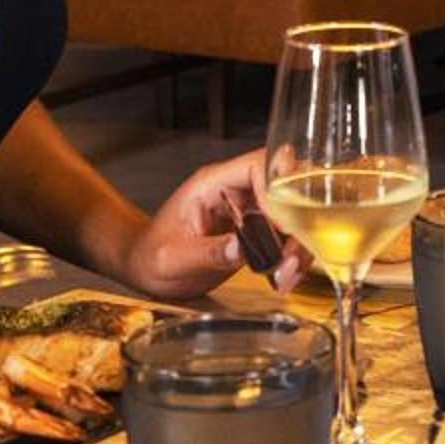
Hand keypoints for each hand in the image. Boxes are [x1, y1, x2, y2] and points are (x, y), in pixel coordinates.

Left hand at [119, 150, 310, 299]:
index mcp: (212, 184)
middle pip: (287, 185)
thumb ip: (206, 252)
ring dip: (299, 244)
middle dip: (298, 221)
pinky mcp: (257, 232)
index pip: (257, 166)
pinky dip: (293, 257)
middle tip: (289, 257)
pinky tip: (283, 277)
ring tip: (285, 275)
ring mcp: (249, 210)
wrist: (146, 269)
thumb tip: (241, 249)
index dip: (277, 190)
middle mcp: (236, 191)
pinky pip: (288, 236)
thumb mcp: (171, 258)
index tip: (280, 226)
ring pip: (294, 213)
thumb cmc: (150, 256)